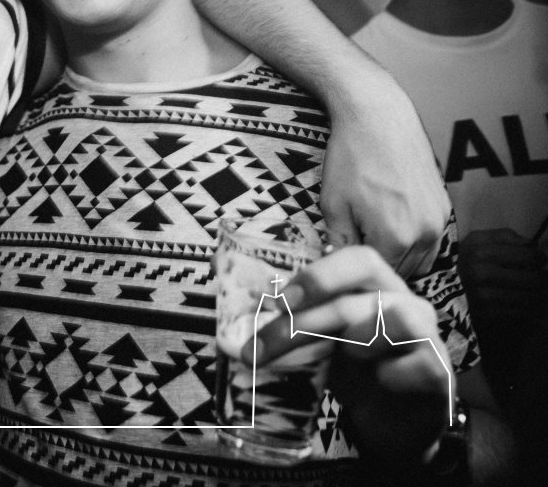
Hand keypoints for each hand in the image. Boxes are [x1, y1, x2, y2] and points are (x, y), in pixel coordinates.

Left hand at [252, 246, 450, 462]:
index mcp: (376, 288)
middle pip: (358, 297)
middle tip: (260, 350)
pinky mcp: (441, 374)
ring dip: (355, 342)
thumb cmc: (356, 374)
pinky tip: (379, 384)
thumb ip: (300, 321)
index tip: (279, 302)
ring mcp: (429, 337)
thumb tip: (244, 317)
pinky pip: (416, 364)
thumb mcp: (322, 342)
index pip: (358, 259)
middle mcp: (406, 304)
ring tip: (342, 360)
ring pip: (395, 320)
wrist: (394, 426)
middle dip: (303, 323)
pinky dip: (388, 375)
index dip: (319, 276)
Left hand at [320, 71, 448, 276]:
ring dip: (399, 258)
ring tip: (371, 239)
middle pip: (401, 272)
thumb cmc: (351, 158)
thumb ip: (339, 244)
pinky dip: (413, 242)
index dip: (357, 273)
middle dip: (379, 267)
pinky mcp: (444, 206)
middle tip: (355, 252)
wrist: (378, 117)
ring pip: (420, 260)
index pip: (376, 276)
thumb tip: (338, 267)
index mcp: (395, 237)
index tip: (343, 266)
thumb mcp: (332, 205)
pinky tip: (390, 225)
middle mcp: (424, 233)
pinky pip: (431, 240)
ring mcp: (439, 220)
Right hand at [459, 228, 546, 326]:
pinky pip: (521, 312)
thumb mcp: (476, 240)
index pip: (528, 255)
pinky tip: (528, 304)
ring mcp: (484, 296)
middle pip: (533, 278)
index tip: (540, 261)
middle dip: (542, 279)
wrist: (436, 289)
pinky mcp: (486, 315)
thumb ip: (505, 236)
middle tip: (542, 279)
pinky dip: (530, 309)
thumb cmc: (462, 260)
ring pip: (530, 297)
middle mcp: (481, 273)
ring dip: (539, 295)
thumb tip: (534, 245)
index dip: (539, 258)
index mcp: (479, 251)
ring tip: (537, 291)